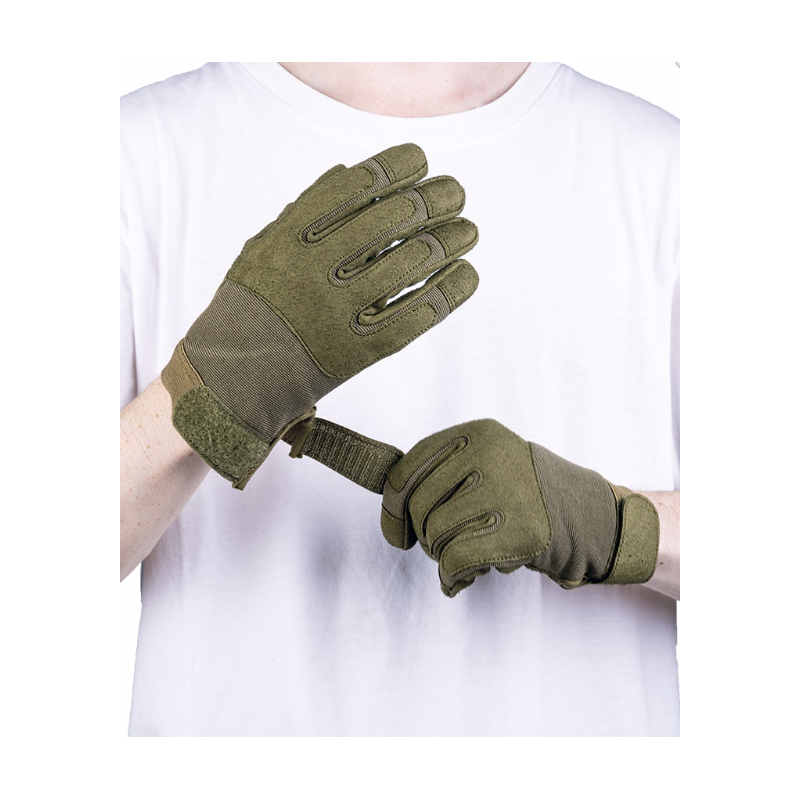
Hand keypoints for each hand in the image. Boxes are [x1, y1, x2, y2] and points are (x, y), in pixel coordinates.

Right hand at [162, 143, 478, 487]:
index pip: (358, 185)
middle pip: (395, 218)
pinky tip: (468, 275)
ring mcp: (341, 309)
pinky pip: (418, 314)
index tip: (422, 160)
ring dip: (452, 240)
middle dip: (437, 197)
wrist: (238, 377)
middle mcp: (318, 267)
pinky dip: (450, 291)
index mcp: (292, 235)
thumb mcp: (263, 247)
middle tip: (458, 192)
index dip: (398, 166)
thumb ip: (305, 210)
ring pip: (414, 261)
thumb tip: (353, 171)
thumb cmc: (253, 305)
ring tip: (469, 230)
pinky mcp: (362, 349)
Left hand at [381, 419, 659, 596]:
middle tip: (442, 548)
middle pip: (419, 505)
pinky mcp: (522, 530)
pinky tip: (463, 579)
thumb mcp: (484, 465)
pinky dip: (452, 577)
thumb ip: (440, 478)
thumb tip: (390, 508)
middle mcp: (490, 454)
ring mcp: (508, 490)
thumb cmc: (523, 494)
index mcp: (476, 434)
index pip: (408, 469)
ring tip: (465, 557)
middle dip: (424, 536)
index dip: (392, 506)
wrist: (589, 516)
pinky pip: (457, 559)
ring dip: (442, 557)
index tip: (396, 533)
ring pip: (436, 534)